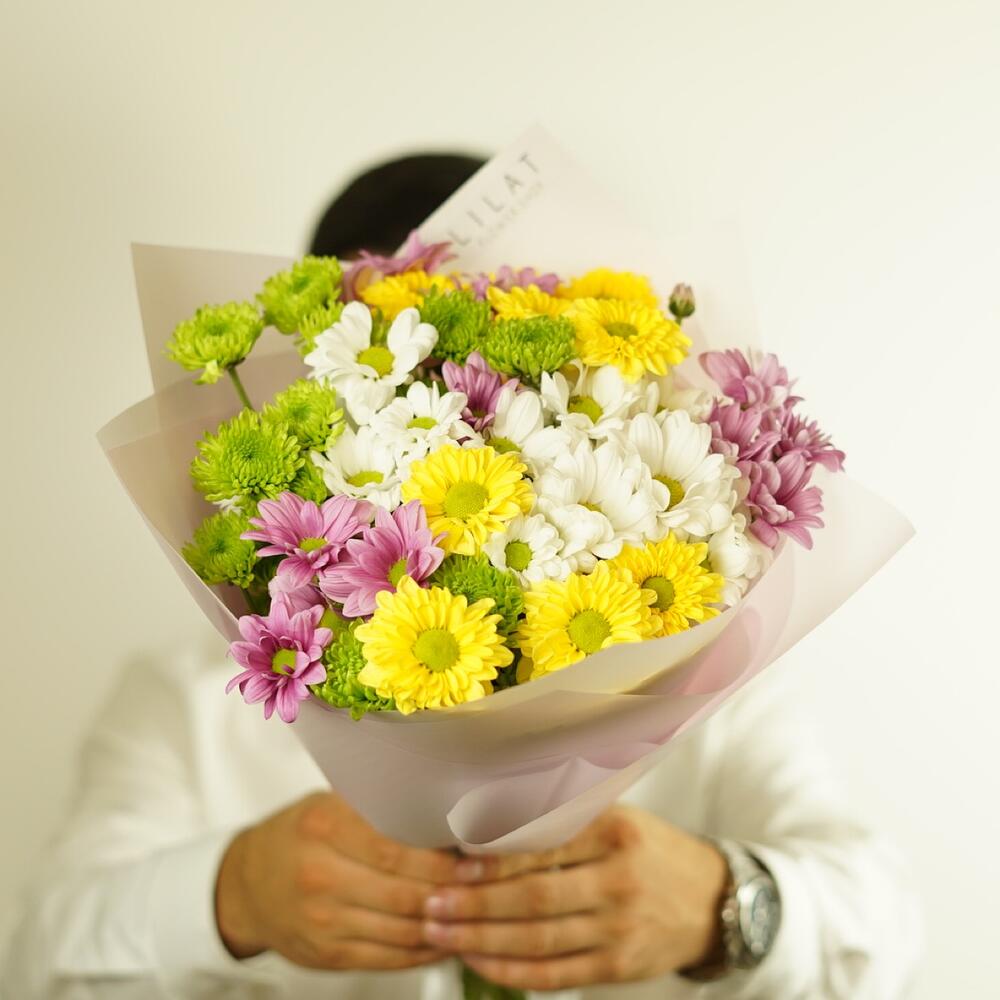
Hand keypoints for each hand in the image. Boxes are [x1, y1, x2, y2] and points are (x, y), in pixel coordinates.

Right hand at [215, 792, 456, 970]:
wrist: (247, 884)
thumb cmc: (302, 834)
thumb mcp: (332, 805)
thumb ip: (380, 809)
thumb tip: (447, 812)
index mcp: (324, 826)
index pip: (395, 849)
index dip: (441, 860)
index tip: (478, 859)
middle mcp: (320, 875)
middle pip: (403, 893)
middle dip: (453, 893)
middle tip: (489, 887)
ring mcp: (322, 921)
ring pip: (401, 930)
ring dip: (445, 926)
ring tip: (478, 913)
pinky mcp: (328, 955)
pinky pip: (389, 958)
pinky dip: (424, 951)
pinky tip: (447, 938)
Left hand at [422, 806, 728, 991]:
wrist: (711, 900)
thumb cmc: (648, 849)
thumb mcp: (615, 815)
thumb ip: (561, 818)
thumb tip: (488, 820)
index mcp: (614, 831)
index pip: (543, 846)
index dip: (495, 858)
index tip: (453, 862)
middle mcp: (618, 879)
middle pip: (535, 897)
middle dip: (476, 904)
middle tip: (432, 904)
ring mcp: (620, 928)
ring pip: (539, 940)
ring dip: (482, 939)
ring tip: (441, 932)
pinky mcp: (618, 967)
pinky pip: (555, 974)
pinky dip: (512, 971)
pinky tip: (478, 961)